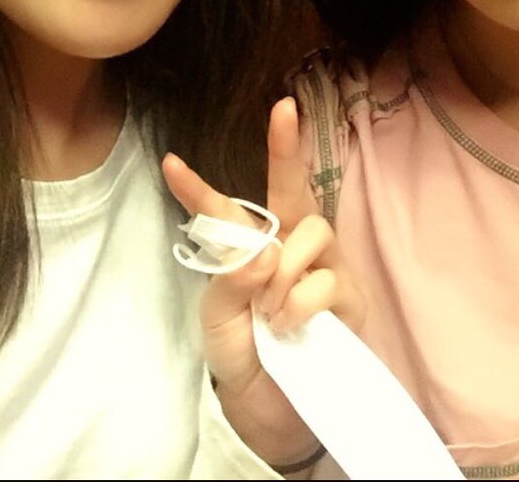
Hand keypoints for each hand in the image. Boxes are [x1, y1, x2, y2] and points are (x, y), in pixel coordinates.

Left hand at [162, 96, 365, 468]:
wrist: (265, 404)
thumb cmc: (239, 351)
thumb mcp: (216, 317)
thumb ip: (231, 279)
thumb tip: (266, 253)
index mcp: (251, 246)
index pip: (226, 209)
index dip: (197, 187)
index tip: (169, 164)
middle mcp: (291, 245)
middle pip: (293, 190)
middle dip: (287, 149)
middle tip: (283, 113)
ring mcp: (325, 267)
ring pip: (312, 233)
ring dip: (284, 270)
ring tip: (269, 310)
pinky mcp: (349, 297)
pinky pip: (326, 282)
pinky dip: (300, 303)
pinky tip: (288, 325)